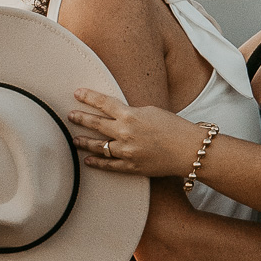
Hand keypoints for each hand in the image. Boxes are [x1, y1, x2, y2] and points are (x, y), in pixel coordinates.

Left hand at [66, 88, 197, 176]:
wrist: (190, 150)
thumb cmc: (175, 127)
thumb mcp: (152, 111)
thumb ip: (132, 112)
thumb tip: (117, 114)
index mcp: (131, 115)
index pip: (103, 103)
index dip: (88, 97)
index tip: (76, 93)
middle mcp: (125, 133)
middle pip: (96, 124)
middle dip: (80, 118)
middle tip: (70, 116)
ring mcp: (126, 151)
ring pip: (98, 146)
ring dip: (84, 142)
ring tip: (74, 140)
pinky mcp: (131, 167)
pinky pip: (108, 165)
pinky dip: (96, 163)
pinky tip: (87, 160)